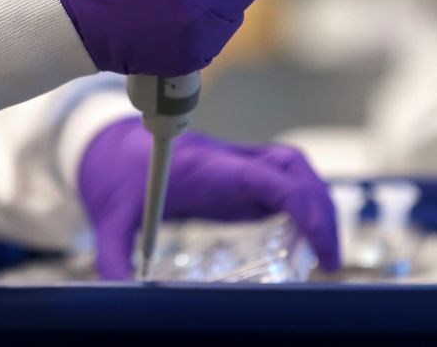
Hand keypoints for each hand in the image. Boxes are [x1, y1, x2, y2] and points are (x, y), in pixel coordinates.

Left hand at [78, 117, 339, 279]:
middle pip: (293, 168)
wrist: (106, 145)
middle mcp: (228, 162)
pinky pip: (280, 184)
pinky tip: (301, 244)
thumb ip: (115, 256)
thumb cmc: (114, 176)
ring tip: (324, 255)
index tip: (319, 245)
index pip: (268, 176)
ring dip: (317, 206)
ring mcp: (235, 167)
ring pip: (293, 171)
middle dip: (322, 208)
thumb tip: (122, 292)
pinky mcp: (236, 178)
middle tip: (329, 260)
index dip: (303, 205)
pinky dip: (301, 208)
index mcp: (206, 168)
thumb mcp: (110, 219)